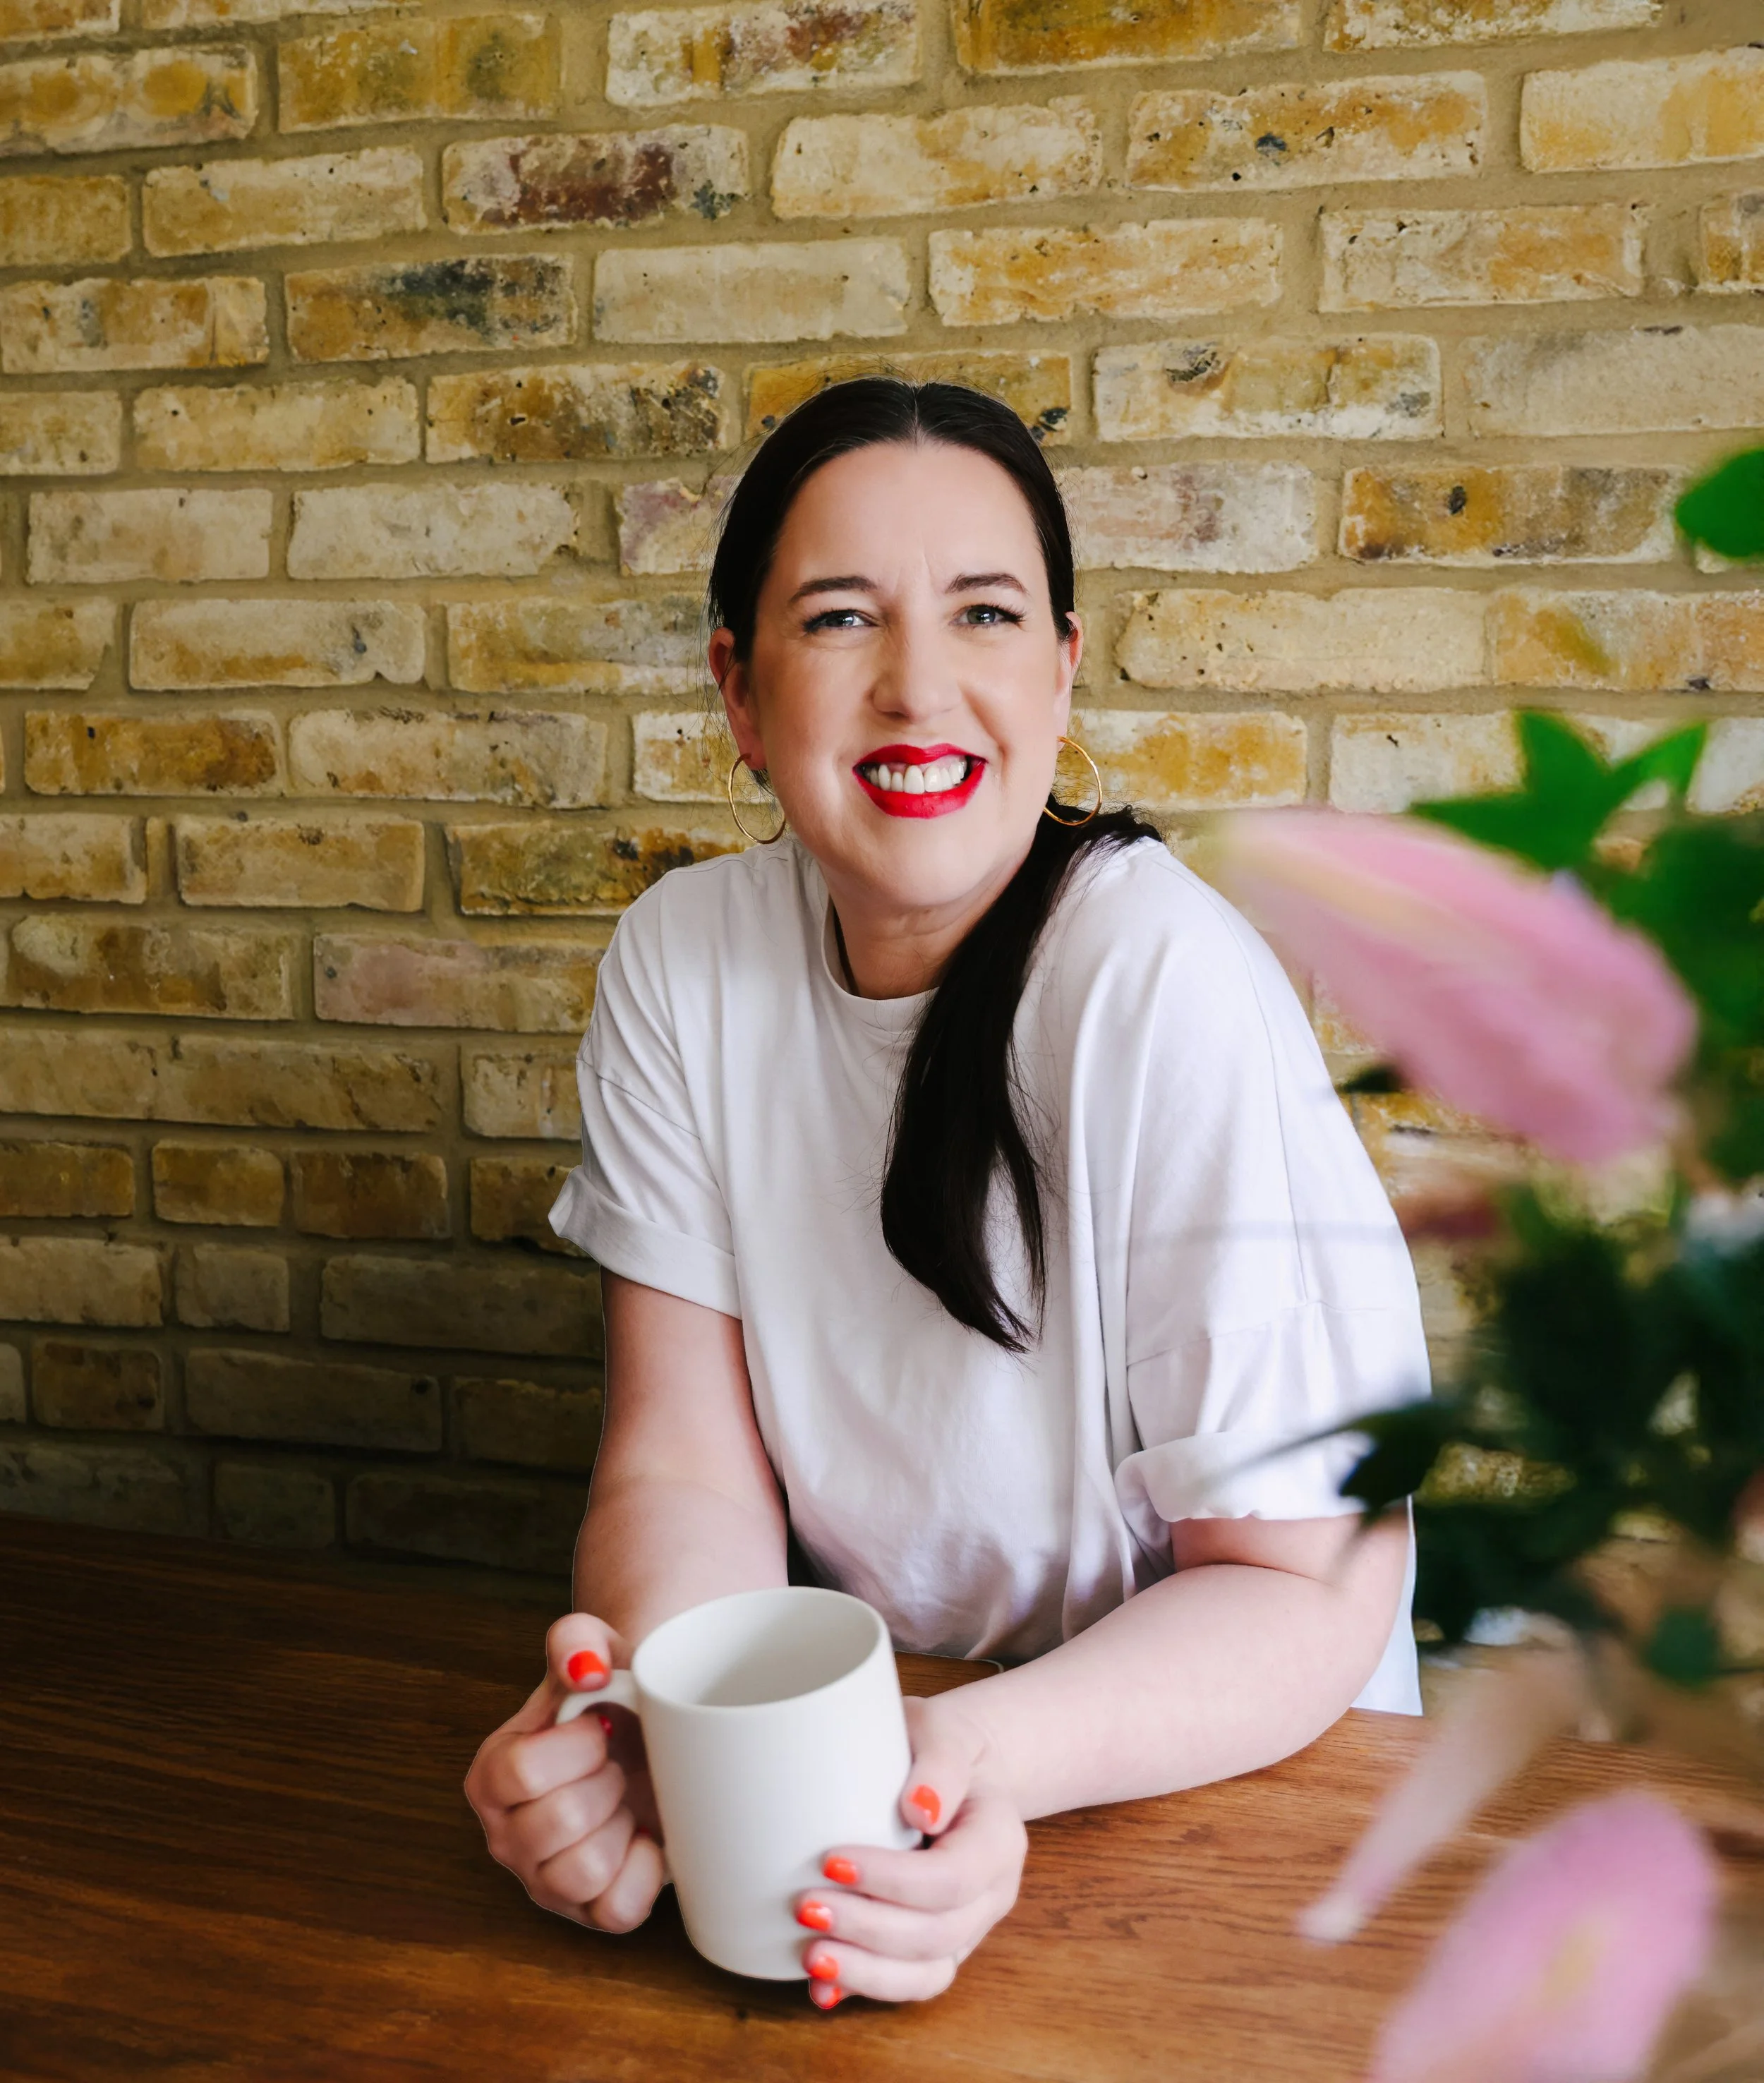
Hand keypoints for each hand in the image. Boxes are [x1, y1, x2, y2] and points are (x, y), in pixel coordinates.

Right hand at [463, 1613, 666, 1931]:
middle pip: (557, 1821)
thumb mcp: (595, 1653)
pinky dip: (645, 1870)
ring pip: (583, 1872)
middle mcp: (505, 1837)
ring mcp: (544, 1883)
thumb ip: (577, 1640)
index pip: (522, 1772)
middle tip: (615, 1764)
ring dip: (622, 1825)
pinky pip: (618, 1910)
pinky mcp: (589, 1915)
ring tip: (624, 1801)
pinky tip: (644, 1837)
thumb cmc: (613, 1698)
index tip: (600, 1726)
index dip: (577, 1745)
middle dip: (606, 1781)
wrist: (648, 1737)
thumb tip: (585, 1669)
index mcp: (491, 1776)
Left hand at [794, 1692, 1027, 2007]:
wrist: (958, 1768)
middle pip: (937, 1933)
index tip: (832, 1861)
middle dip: (867, 1930)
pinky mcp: (938, 1945)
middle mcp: (991, 1893)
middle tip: (805, 1907)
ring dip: (866, 1972)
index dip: (892, 1881)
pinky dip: (866, 1987)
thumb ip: (940, 1758)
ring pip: (928, 1973)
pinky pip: (911, 1982)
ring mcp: (967, 1926)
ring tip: (812, 1956)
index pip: (952, 1878)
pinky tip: (823, 1990)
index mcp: (999, 1839)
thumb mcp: (943, 1728)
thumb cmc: (942, 1744)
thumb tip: (919, 1808)